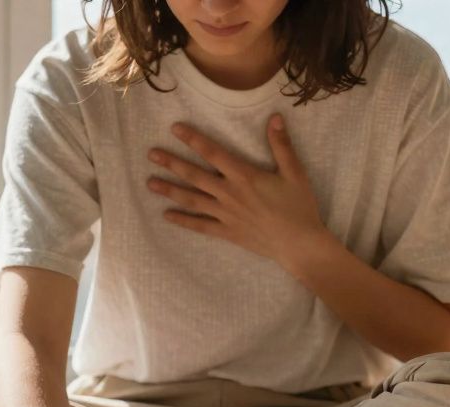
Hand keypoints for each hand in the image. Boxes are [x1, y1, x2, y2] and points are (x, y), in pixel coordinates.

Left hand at [147, 115, 328, 267]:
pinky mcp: (227, 232)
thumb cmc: (299, 207)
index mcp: (244, 176)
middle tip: (151, 154)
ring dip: (170, 190)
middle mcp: (229, 194)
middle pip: (195, 176)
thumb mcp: (295, 173)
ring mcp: (226, 215)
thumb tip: (274, 117)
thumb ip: (282, 145)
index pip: (213, 153)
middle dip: (172, 163)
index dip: (193, 139)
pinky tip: (166, 215)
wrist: (299, 245)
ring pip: (192, 200)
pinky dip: (183, 221)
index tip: (175, 128)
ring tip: (150, 183)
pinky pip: (200, 226)